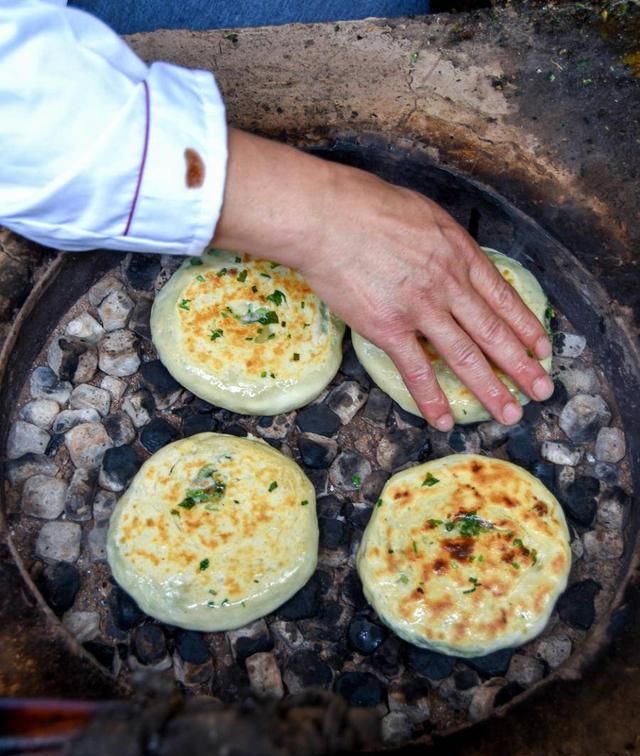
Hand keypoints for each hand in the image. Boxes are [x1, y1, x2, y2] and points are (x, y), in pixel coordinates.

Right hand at [213, 129, 552, 430]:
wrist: (328, 217)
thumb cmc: (367, 206)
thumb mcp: (424, 213)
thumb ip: (445, 242)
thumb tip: (453, 257)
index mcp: (459, 254)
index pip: (503, 299)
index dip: (526, 327)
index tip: (542, 349)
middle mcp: (449, 284)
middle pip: (494, 333)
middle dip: (522, 366)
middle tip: (543, 391)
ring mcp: (421, 308)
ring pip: (465, 356)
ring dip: (491, 389)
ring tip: (510, 414)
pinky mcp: (389, 328)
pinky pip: (416, 370)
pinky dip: (432, 398)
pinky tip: (443, 420)